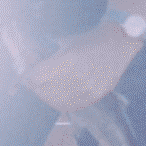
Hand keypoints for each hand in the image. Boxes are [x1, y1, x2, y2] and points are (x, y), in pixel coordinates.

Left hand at [19, 22, 141, 113]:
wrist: (119, 44)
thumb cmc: (91, 39)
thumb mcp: (66, 41)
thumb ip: (47, 54)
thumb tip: (28, 62)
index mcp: (68, 59)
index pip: (36, 77)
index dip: (27, 77)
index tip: (26, 75)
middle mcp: (77, 76)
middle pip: (44, 90)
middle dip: (35, 85)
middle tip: (33, 81)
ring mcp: (87, 88)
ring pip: (55, 100)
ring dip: (46, 94)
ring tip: (45, 88)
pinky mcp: (94, 96)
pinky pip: (70, 105)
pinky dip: (59, 102)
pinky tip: (57, 96)